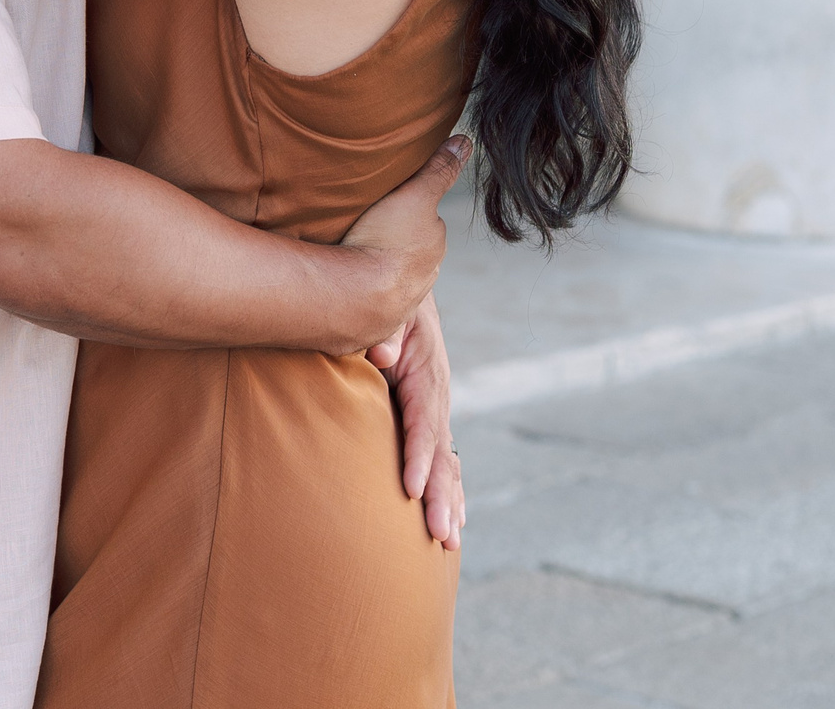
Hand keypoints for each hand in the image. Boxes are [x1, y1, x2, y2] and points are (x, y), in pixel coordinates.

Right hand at [340, 135, 468, 355]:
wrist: (359, 297)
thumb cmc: (386, 241)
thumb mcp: (414, 194)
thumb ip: (439, 169)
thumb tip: (466, 141)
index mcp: (433, 243)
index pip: (425, 221)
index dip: (405, 209)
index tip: (386, 204)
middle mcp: (425, 274)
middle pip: (408, 249)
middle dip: (391, 239)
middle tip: (365, 227)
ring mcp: (402, 300)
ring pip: (389, 274)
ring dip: (375, 265)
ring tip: (351, 252)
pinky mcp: (376, 320)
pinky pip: (369, 297)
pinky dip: (360, 287)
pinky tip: (344, 279)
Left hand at [374, 294, 463, 544]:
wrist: (402, 290)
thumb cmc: (389, 306)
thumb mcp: (389, 310)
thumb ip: (384, 330)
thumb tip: (380, 355)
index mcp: (427, 376)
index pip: (424, 426)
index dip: (419, 459)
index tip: (410, 492)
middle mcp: (439, 399)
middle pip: (442, 456)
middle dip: (441, 498)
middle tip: (439, 538)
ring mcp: (438, 411)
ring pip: (448, 465)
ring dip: (449, 503)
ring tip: (448, 543)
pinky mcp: (431, 417)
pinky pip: (444, 460)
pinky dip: (450, 492)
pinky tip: (454, 521)